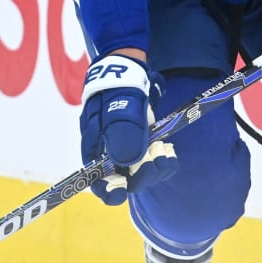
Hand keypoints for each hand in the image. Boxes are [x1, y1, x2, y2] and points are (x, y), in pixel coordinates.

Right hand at [80, 53, 177, 204]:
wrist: (128, 70)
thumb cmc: (118, 87)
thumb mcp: (120, 105)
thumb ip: (122, 130)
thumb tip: (126, 162)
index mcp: (94, 147)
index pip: (97, 181)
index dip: (109, 191)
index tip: (123, 190)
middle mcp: (108, 153)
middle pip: (124, 180)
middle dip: (143, 174)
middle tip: (159, 157)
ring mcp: (125, 150)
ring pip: (140, 172)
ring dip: (156, 166)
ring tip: (165, 150)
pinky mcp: (140, 146)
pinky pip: (151, 162)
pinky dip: (161, 158)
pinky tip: (167, 148)